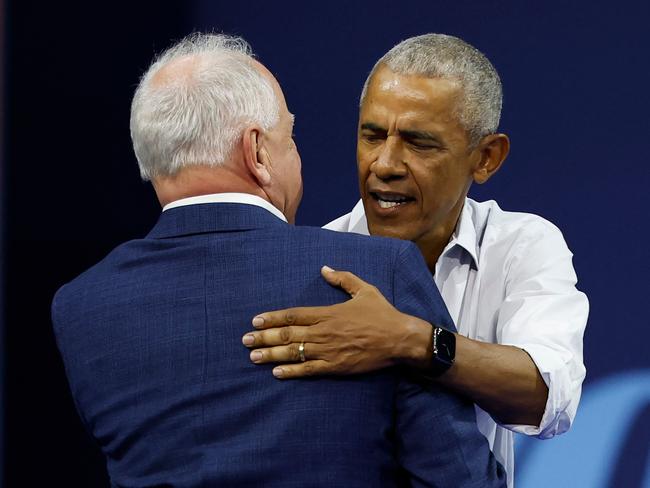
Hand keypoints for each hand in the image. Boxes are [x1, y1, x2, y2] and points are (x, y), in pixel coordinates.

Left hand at [242, 266, 432, 378]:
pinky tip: (277, 372)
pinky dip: (292, 371)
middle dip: (264, 337)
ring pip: (294, 352)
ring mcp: (328, 350)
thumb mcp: (364, 289)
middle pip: (287, 334)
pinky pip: (309, 369)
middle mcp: (323, 331)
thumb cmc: (382, 313)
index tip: (255, 321)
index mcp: (327, 312)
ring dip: (271, 354)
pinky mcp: (335, 366)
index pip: (293, 314)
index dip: (272, 318)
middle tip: (245, 341)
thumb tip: (324, 268)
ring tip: (254, 357)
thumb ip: (342, 278)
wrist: (399, 338)